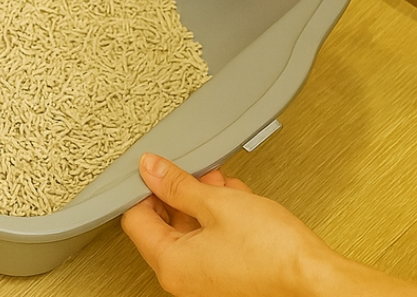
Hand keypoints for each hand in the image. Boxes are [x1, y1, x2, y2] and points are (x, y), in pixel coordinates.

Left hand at [122, 153, 380, 296]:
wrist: (318, 281)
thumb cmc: (274, 254)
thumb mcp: (216, 203)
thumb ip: (177, 184)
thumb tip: (150, 169)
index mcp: (171, 264)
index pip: (135, 219)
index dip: (143, 187)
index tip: (155, 169)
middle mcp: (185, 280)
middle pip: (164, 225)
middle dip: (179, 192)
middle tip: (193, 172)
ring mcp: (208, 283)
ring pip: (192, 231)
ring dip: (203, 202)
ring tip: (221, 184)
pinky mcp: (230, 280)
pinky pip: (213, 244)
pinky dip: (220, 221)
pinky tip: (237, 202)